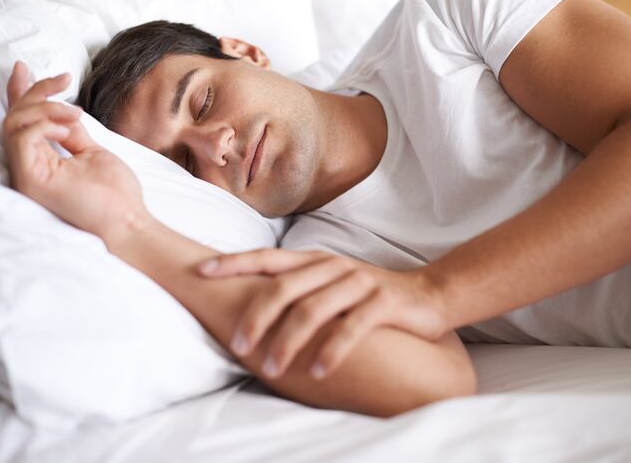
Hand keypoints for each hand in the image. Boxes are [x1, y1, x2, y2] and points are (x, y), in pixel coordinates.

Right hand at [3, 61, 150, 244]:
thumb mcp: (92, 152)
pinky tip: (68, 129)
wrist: (128, 221)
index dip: (21, 93)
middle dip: (37, 91)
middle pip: (15, 118)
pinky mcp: (30, 179)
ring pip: (16, 124)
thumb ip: (72, 132)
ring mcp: (27, 175)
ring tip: (76, 114)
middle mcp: (28, 167)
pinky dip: (45, 124)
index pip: (23, 122)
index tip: (24, 67)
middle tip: (64, 81)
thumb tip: (63, 110)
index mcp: (42, 161)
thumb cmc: (115, 193)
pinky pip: (23, 137)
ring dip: (46, 108)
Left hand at [197, 249, 449, 379]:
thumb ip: (299, 289)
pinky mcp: (383, 303)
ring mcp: (359, 282)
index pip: (268, 258)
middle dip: (257, 316)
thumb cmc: (368, 295)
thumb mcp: (331, 284)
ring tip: (272, 368)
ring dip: (289, 341)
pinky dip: (332, 350)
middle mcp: (333, 267)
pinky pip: (352, 327)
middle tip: (238, 345)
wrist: (428, 294)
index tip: (202, 273)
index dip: (234, 263)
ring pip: (314, 309)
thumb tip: (252, 306)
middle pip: (284, 286)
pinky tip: (318, 372)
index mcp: (316, 261)